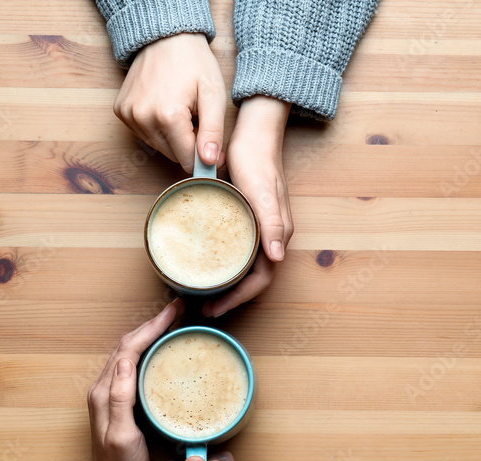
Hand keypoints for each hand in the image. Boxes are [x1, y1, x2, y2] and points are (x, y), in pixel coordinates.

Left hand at [86, 298, 182, 460]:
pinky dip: (149, 354)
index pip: (128, 349)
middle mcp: (104, 390)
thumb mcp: (121, 434)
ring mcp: (111, 397)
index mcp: (104, 393)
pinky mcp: (121, 405)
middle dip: (152, 325)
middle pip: (128, 346)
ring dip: (150, 336)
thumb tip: (126, 361)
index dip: (150, 327)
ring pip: (131, 355)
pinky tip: (163, 355)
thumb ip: (120, 398)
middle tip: (177, 311)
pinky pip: (135, 369)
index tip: (174, 312)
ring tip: (172, 325)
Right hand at [114, 33, 225, 173]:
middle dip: (188, 145)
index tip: (215, 150)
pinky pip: (144, 135)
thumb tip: (210, 162)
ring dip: (173, 137)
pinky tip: (164, 107)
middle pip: (173, 156)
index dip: (205, 158)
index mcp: (168, 116)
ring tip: (181, 111)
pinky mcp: (121, 112)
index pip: (187, 160)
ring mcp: (129, 115)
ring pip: (159, 147)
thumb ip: (213, 132)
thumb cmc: (193, 62)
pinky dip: (157, 128)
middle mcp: (143, 119)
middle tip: (197, 120)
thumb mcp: (213, 95)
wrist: (166, 37)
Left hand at [204, 95, 292, 317]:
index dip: (239, 298)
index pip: (261, 279)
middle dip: (230, 297)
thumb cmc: (257, 159)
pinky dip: (223, 263)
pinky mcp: (247, 219)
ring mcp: (259, 228)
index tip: (214, 308)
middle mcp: (271, 236)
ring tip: (202, 292)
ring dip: (227, 283)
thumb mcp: (262, 192)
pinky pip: (237, 250)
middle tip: (203, 307)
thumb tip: (278, 257)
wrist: (254, 131)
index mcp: (277, 234)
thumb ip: (273, 224)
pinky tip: (206, 263)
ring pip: (245, 266)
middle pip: (253, 278)